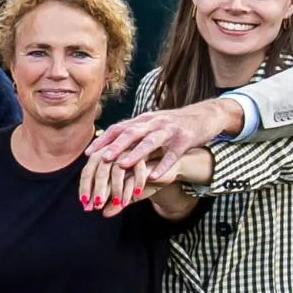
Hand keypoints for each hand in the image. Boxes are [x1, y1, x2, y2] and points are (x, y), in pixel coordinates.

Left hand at [77, 154, 151, 215]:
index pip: (88, 170)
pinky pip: (139, 169)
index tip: (85, 203)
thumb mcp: (125, 194)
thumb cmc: (138, 182)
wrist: (161, 171)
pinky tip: (137, 194)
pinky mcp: (146, 156)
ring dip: (116, 187)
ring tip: (117, 202)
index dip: (85, 187)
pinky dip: (137, 182)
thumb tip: (105, 214)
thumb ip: (114, 202)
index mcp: (103, 158)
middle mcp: (114, 152)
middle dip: (99, 188)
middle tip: (98, 204)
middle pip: (101, 168)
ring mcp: (129, 152)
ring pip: (118, 168)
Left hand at [90, 99, 240, 172]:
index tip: (88, 153)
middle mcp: (153, 122)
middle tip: (101, 159)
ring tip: (123, 165)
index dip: (103, 140)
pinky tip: (154, 176)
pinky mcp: (185, 139)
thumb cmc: (172, 125)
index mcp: (143, 120)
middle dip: (115, 146)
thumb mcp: (150, 126)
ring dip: (136, 154)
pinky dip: (163, 165)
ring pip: (150, 141)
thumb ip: (132, 134)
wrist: (205, 115)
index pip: (118, 128)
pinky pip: (173, 153)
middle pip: (131, 132)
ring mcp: (170, 130)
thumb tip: (106, 146)